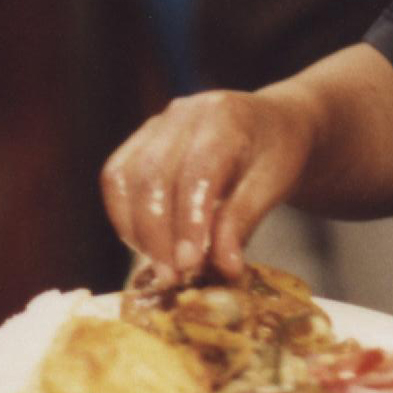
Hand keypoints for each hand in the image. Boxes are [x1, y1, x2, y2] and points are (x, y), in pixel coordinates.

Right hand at [99, 88, 315, 285]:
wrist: (271, 123)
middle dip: (156, 235)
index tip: (190, 265)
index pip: (196, 172)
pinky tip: (147, 245)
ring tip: (160, 266)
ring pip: (123, 177)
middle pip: (152, 176)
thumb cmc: (276, 153)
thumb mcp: (274, 185)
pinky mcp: (138, 141)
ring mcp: (155, 125)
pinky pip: (116, 178)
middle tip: (171, 278)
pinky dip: (124, 217)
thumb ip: (243, 221)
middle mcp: (182, 115)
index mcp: (223, 117)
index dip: (188, 222)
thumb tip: (223, 268)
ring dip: (136, 230)